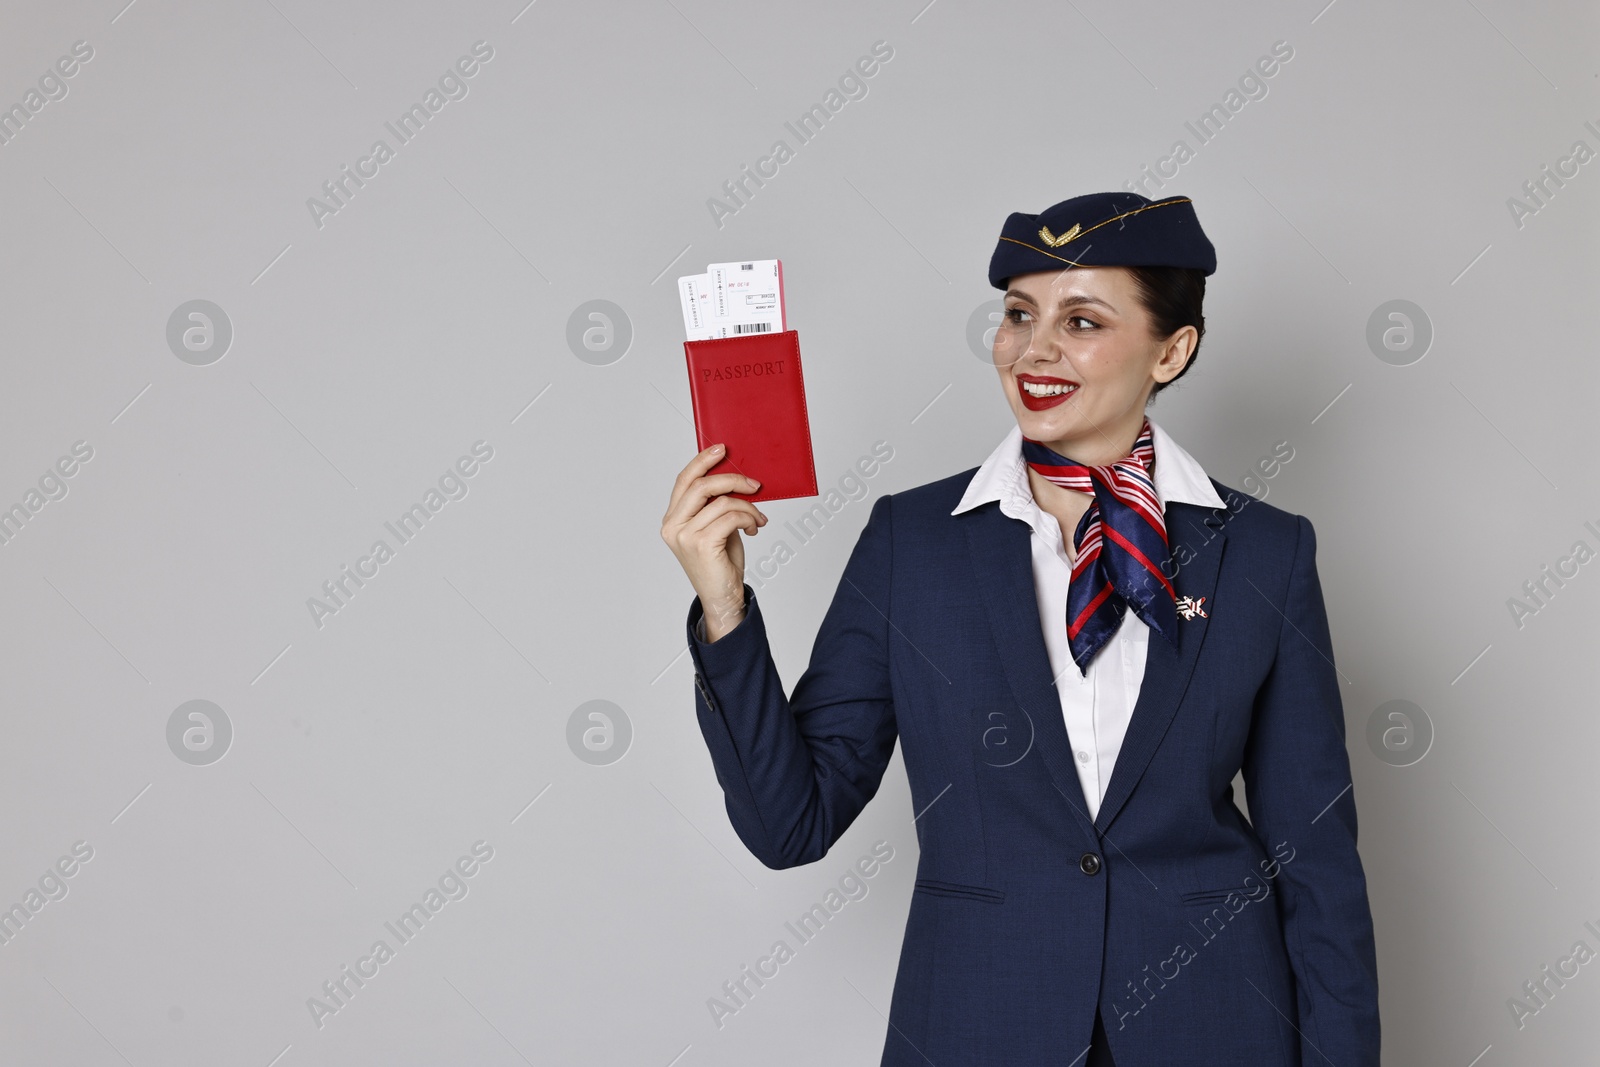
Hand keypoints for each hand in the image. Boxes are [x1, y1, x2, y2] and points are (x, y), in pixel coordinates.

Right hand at [661, 444, 766, 640]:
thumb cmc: (720, 564)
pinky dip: (749, 518)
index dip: (702, 461)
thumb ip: (716, 506)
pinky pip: (731, 517)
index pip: (684, 480)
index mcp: (672, 519)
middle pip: (701, 485)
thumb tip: (736, 479)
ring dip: (748, 506)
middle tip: (755, 484)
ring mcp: (684, 535)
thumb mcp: (716, 528)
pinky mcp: (701, 544)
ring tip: (758, 518)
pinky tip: (754, 527)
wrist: (723, 598)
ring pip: (721, 501)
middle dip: (732, 479)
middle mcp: (672, 526)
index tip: (722, 449)